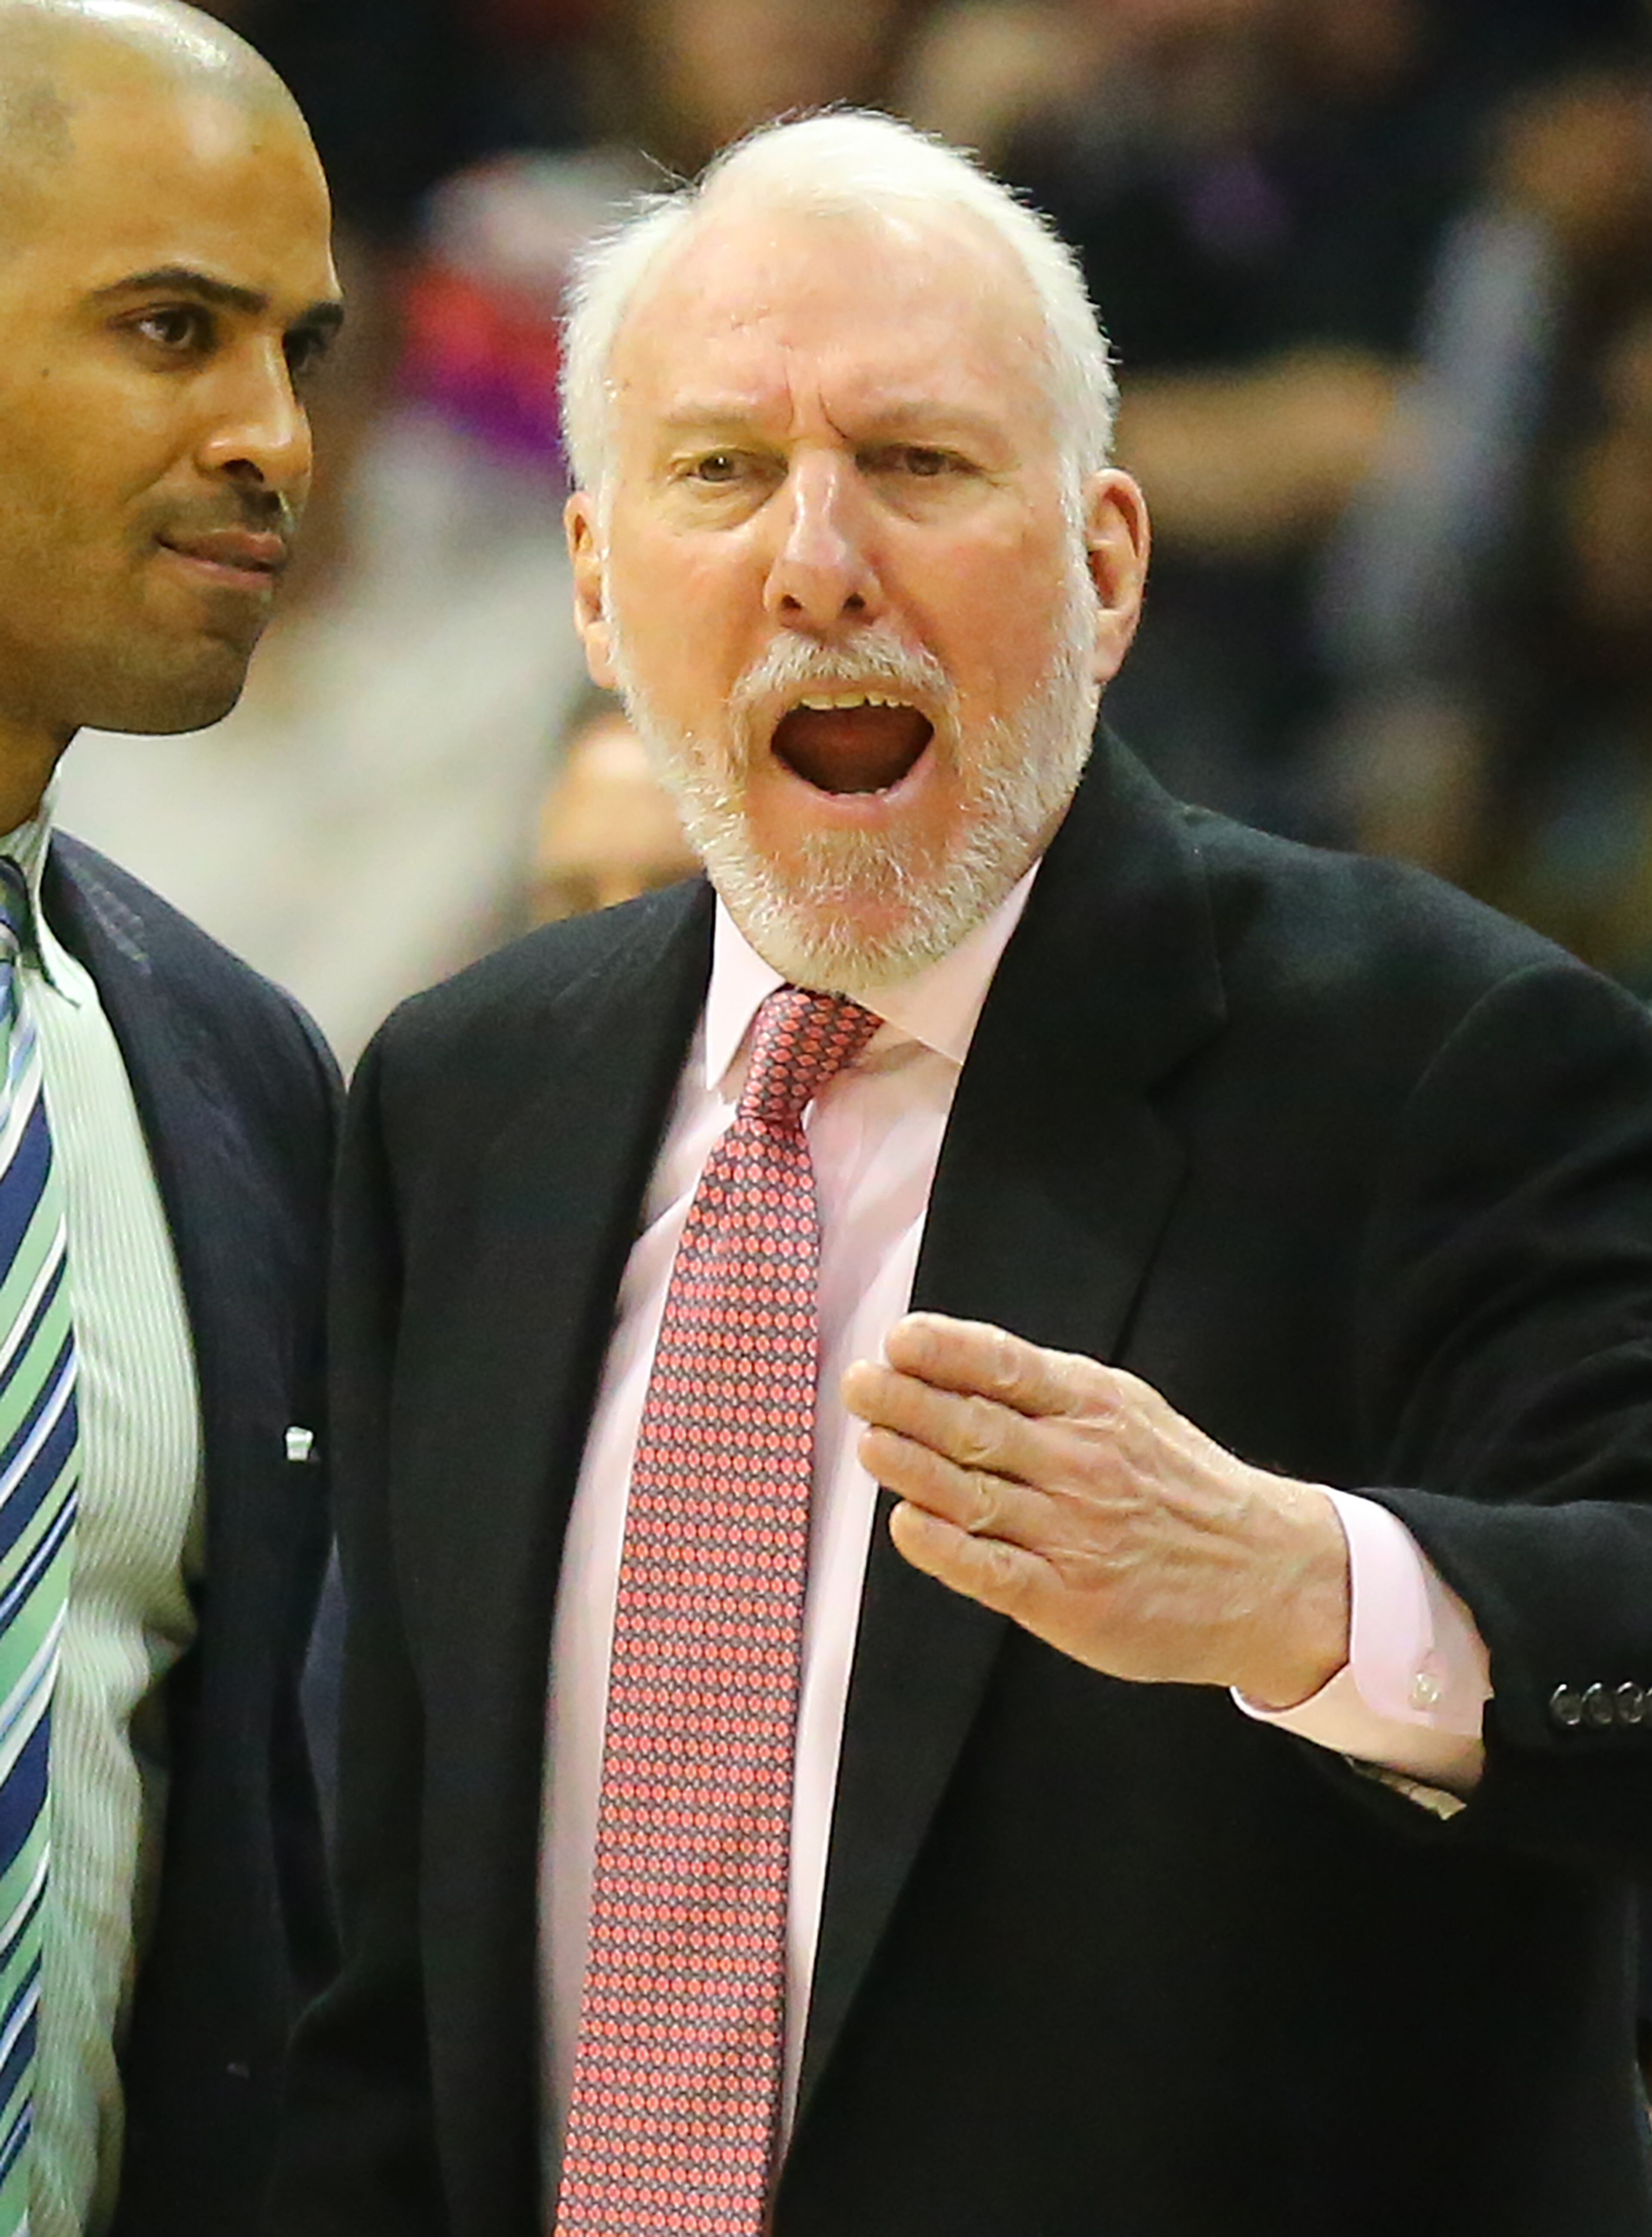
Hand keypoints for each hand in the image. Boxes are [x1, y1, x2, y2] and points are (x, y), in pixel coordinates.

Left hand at [842, 1313, 1350, 1707]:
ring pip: (977, 1494)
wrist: (1267, 1576)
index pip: (1008, 1368)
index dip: (948, 1351)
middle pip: (979, 1426)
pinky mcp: (1068, 1599)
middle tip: (859, 1385)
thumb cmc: (1178, 1488)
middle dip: (910, 1402)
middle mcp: (1081, 1464)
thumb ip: (1048, 1393)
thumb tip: (953, 1363)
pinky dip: (946, 1548)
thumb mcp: (1128, 1413)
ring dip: (914, 1467)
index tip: (899, 1339)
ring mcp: (1074, 1533)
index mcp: (1095, 1407)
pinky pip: (992, 1569)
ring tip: (870, 1442)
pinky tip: (907, 1526)